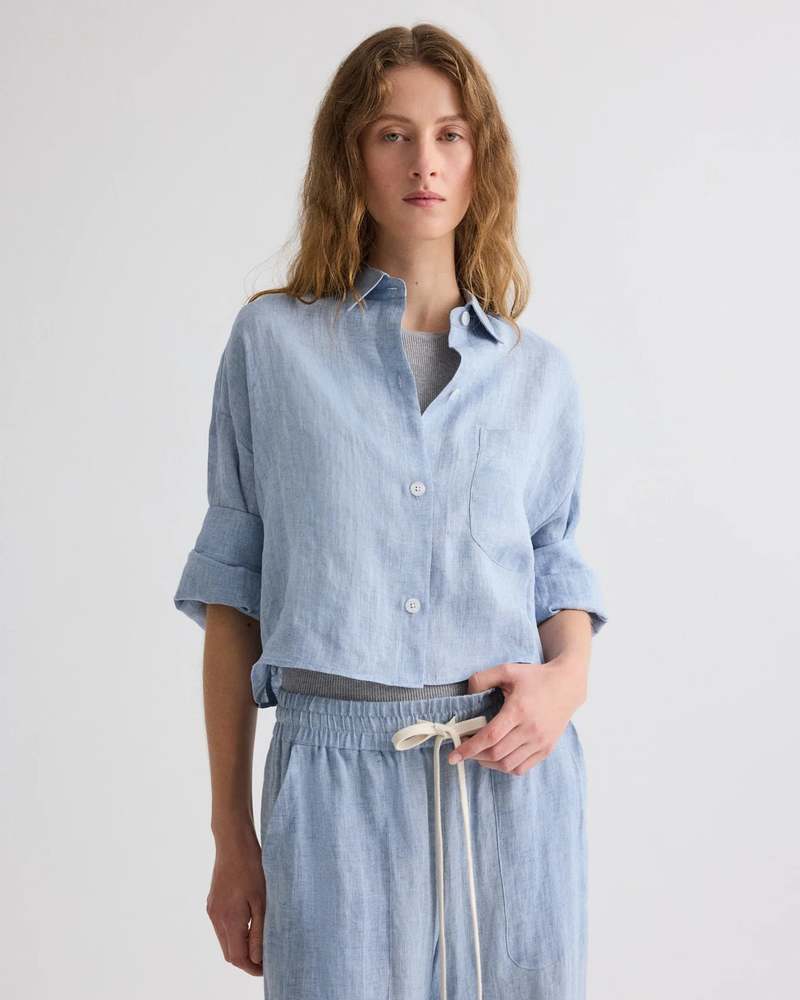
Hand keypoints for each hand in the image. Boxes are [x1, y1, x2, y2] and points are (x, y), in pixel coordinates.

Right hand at [206, 828, 265, 974]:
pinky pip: (221, 928)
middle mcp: (216, 918)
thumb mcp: (262, 901)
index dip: (252, 968)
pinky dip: (234, 934)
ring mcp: (212, 910)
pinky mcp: (212, 903)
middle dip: (246, 960)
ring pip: (224, 941)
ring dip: (240, 947)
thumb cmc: (252, 867)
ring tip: (260, 941)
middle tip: (266, 958)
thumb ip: (259, 932)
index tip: (267, 968)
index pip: (237, 958)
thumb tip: (258, 958)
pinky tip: (249, 924)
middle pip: (229, 953)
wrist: (233, 842)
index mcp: (229, 919)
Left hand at [447, 656, 586, 775]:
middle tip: (463, 750)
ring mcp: (540, 742)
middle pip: (496, 754)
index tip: (453, 756)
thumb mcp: (508, 670)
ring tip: (478, 754)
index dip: (469, 748)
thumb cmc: (536, 677)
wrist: (567, 685)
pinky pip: (522, 768)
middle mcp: (531, 729)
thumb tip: (466, 692)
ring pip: (508, 765)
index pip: (490, 737)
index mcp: (519, 710)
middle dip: (474, 756)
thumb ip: (483, 678)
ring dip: (488, 764)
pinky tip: (497, 758)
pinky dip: (505, 767)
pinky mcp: (547, 749)